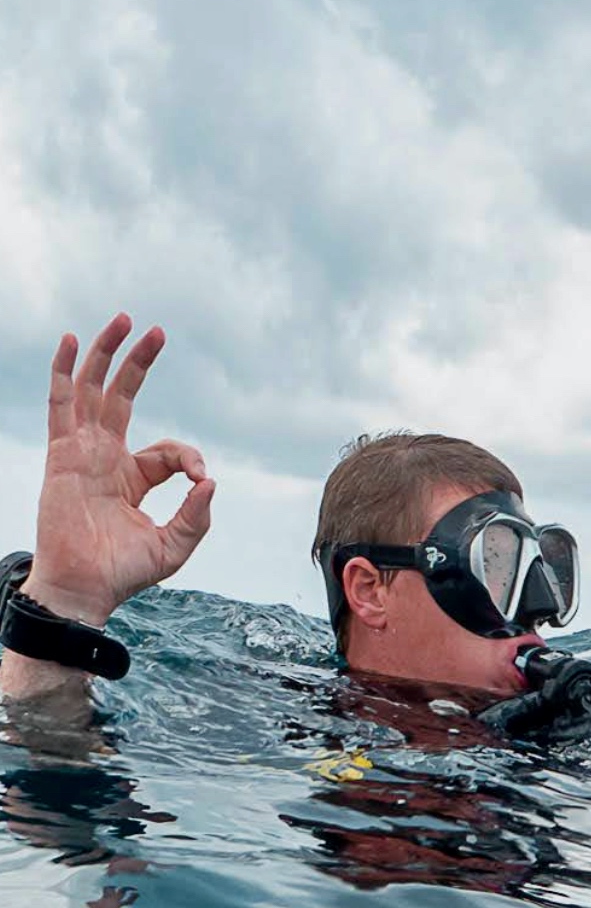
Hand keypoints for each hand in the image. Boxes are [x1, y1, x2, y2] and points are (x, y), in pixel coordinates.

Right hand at [22, 317, 213, 626]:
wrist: (85, 588)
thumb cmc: (124, 572)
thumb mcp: (175, 544)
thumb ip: (197, 514)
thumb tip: (210, 481)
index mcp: (133, 478)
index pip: (169, 451)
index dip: (191, 458)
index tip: (201, 480)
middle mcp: (105, 458)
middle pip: (121, 398)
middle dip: (138, 363)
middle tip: (157, 330)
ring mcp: (82, 453)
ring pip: (92, 391)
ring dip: (105, 353)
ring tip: (122, 319)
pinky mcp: (62, 455)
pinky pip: (62, 405)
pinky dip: (66, 372)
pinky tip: (72, 340)